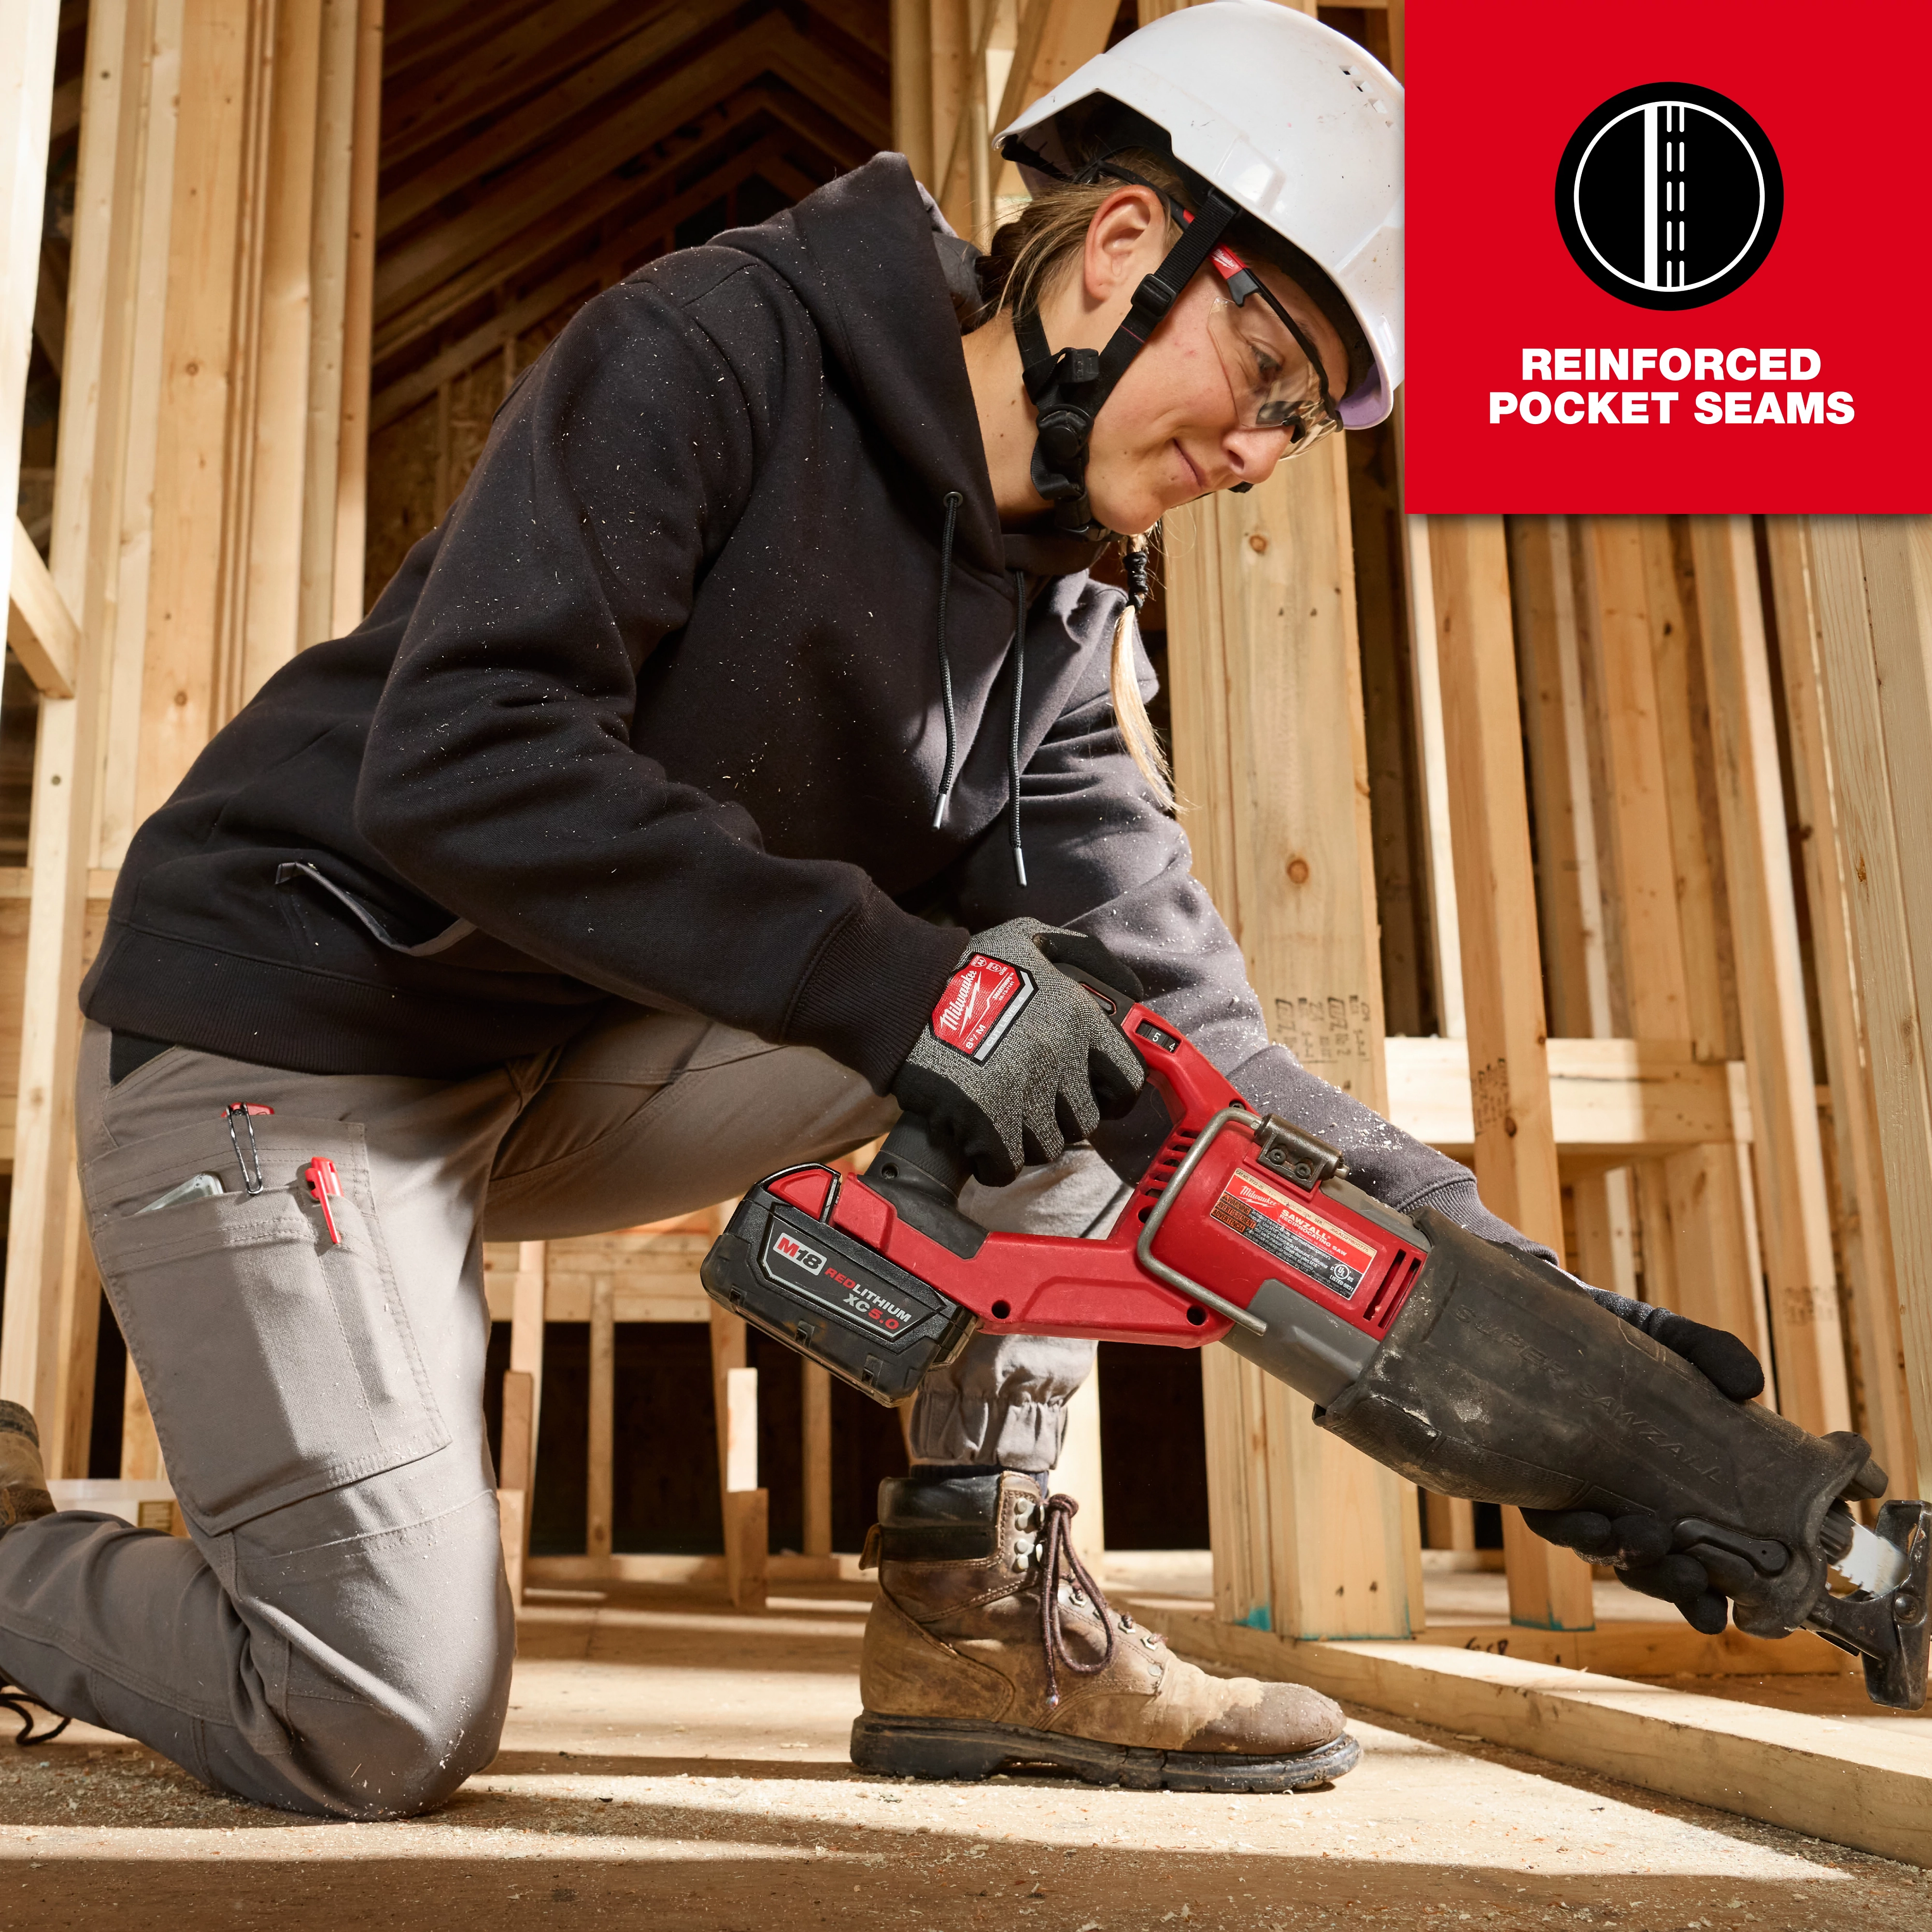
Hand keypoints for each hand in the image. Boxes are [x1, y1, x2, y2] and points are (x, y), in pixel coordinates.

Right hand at [891, 919, 1145, 1186]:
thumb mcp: (1033, 938)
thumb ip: (1087, 957)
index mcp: (1077, 1015)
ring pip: (1047, 1146)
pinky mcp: (984, 1117)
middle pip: (1085, 1120)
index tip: (1094, 1095)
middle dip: (1062, 1117)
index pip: (1128, 1079)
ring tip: (1000, 1114)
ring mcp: (1023, 1088)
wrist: (901, 987)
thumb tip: (1132, 992)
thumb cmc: (965, 965)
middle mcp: (1059, 1054)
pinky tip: (978, 1140)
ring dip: (1025, 1139)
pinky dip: (993, 1162)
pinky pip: (1006, 1166)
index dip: (1112, 1094)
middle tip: (1033, 1102)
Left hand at [1524, 1297, 1764, 1634]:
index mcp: (1659, 1482)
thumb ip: (1707, 1354)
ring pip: (1592, 1543)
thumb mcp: (1661, 1335)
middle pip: (1639, 1558)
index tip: (1725, 1613)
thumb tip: (1752, 1385)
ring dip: (1621, 1553)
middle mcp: (1612, 1495)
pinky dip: (1570, 1523)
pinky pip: (1543, 1512)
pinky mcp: (1519, 1472)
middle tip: (1695, 1582)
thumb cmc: (1606, 1332)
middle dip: (1666, 1580)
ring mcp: (1564, 1487)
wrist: (1523, 1307)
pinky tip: (1593, 1523)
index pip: (1684, 1550)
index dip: (1702, 1590)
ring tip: (1646, 1544)